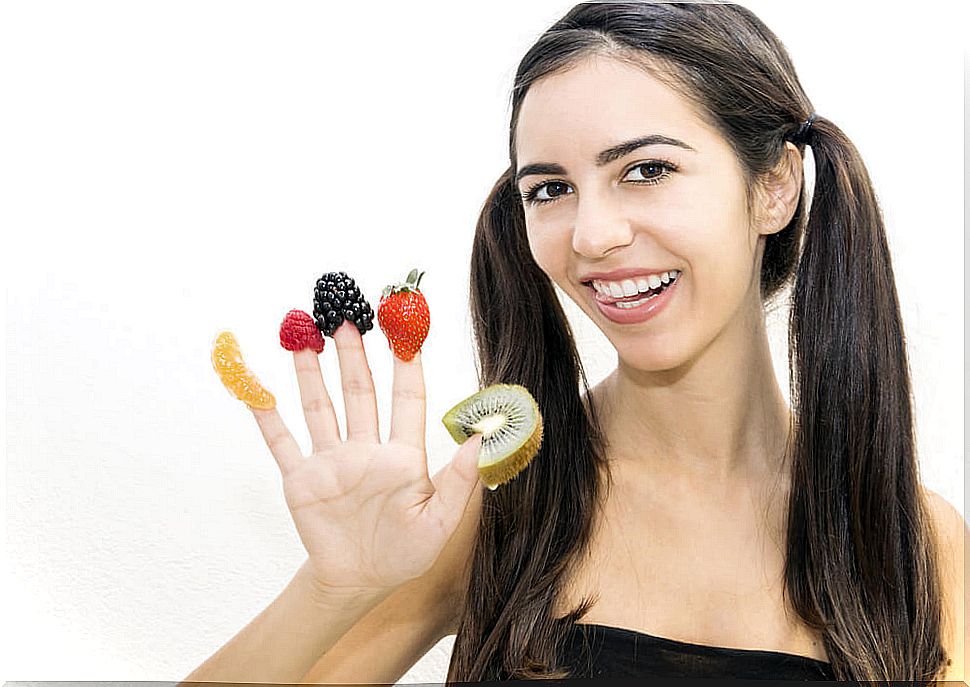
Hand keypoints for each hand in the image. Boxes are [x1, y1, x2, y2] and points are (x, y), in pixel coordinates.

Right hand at [249, 320, 482, 595]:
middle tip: (346, 316)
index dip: (406, 364)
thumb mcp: (439, 522)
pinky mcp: (301, 479)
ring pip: (320, 407)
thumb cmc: (404, 553)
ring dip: (311, 373)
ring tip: (304, 334)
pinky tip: (255, 389)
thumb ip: (458, 482)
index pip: (406, 400)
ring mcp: (332, 462)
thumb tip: (482, 438)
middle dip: (353, 355)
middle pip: (359, 392)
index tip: (406, 329)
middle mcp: (366, 450)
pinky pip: (281, 443)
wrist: (358, 583)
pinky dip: (267, 417)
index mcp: (402, 457)